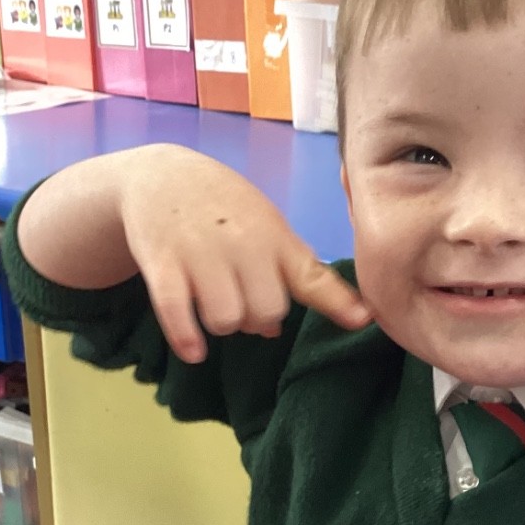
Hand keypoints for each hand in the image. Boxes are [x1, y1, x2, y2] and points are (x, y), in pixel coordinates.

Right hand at [117, 145, 370, 362]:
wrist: (161, 174)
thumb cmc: (224, 207)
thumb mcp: (265, 226)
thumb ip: (281, 273)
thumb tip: (275, 330)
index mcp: (275, 238)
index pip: (312, 276)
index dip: (339, 302)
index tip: (363, 319)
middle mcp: (243, 244)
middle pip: (267, 311)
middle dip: (256, 318)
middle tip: (241, 299)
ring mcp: (202, 253)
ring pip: (226, 320)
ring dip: (220, 325)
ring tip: (212, 304)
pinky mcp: (163, 263)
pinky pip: (178, 314)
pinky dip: (187, 338)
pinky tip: (194, 350)